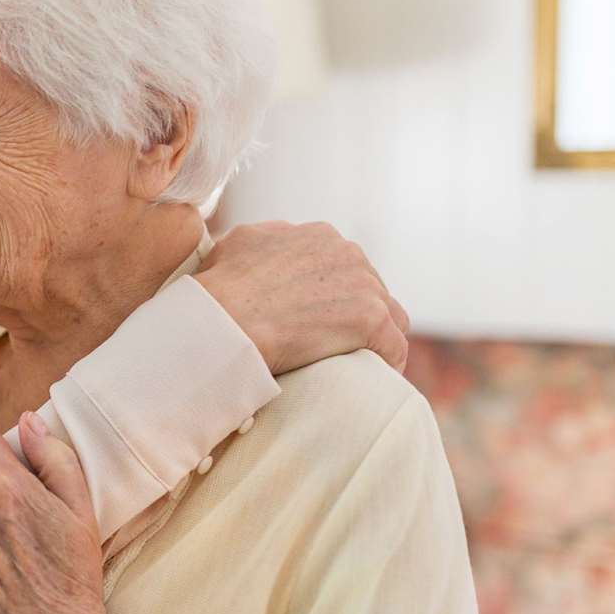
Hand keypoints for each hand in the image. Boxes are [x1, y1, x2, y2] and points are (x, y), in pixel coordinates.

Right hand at [194, 221, 410, 374]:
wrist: (224, 318)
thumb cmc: (220, 288)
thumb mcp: (238, 244)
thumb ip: (264, 242)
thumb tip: (261, 253)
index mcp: (318, 235)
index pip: (344, 265)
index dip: (334, 293)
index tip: (319, 315)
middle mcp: (346, 252)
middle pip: (370, 287)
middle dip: (355, 312)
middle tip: (334, 342)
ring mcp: (363, 284)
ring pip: (390, 315)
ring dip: (375, 337)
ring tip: (358, 362)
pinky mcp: (371, 319)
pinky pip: (394, 346)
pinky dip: (386, 362)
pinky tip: (374, 377)